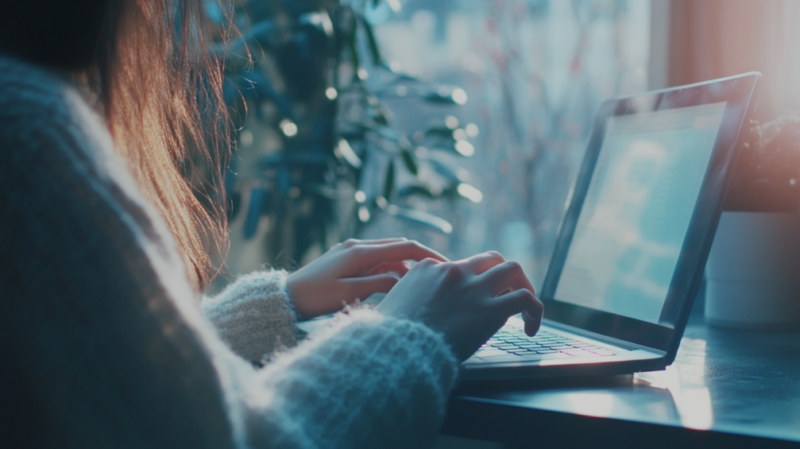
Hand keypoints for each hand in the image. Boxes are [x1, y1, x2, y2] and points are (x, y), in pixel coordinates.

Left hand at [286, 238, 447, 318]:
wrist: (285, 298)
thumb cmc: (315, 298)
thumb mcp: (351, 293)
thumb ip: (380, 284)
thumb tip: (405, 278)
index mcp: (360, 251)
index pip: (405, 247)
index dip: (428, 255)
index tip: (446, 265)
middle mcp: (357, 246)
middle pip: (398, 247)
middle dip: (420, 259)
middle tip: (438, 276)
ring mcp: (350, 251)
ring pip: (387, 255)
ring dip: (403, 267)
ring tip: (418, 286)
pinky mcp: (345, 259)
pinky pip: (374, 261)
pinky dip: (388, 270)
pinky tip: (394, 285)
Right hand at [376, 251, 542, 360]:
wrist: (396, 349)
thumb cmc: (388, 337)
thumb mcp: (390, 305)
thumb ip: (404, 298)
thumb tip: (404, 307)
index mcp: (427, 268)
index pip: (459, 266)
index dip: (470, 283)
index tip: (471, 301)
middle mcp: (453, 271)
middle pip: (489, 259)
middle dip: (501, 275)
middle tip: (505, 295)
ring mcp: (473, 288)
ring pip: (513, 269)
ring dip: (523, 284)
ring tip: (525, 306)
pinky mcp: (491, 309)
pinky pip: (526, 299)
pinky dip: (536, 311)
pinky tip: (531, 329)